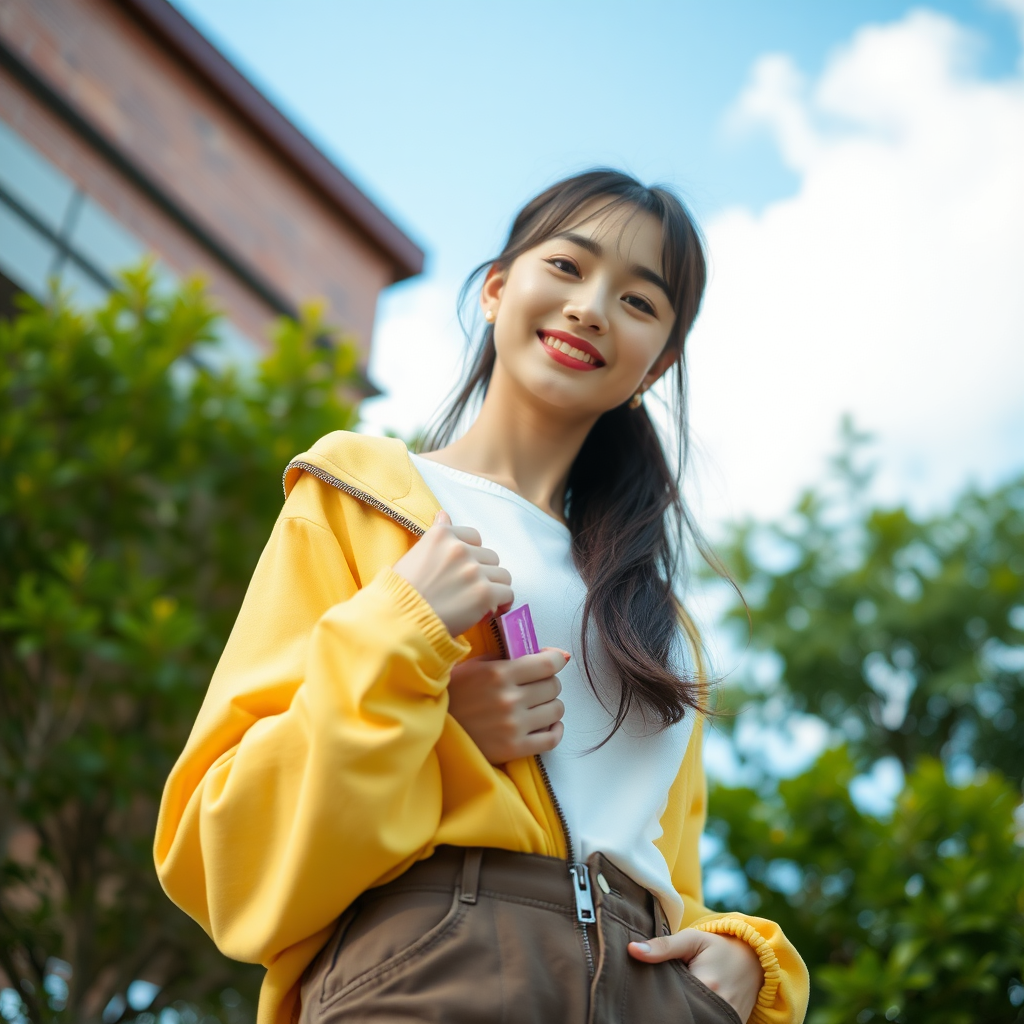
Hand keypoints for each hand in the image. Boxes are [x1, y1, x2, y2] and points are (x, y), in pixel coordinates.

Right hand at [393, 511, 513, 637]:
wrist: (400, 620)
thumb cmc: (401, 592)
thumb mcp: (414, 554)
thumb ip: (435, 535)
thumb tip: (444, 514)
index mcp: (441, 536)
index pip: (474, 537)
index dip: (472, 555)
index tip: (464, 570)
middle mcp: (459, 549)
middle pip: (490, 557)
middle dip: (483, 573)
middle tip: (469, 590)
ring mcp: (473, 571)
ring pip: (502, 575)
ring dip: (494, 588)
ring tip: (480, 602)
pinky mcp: (484, 593)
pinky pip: (507, 594)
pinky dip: (502, 603)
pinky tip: (491, 611)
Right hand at [447, 648, 567, 762]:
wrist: (435, 730)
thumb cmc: (454, 694)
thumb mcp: (473, 665)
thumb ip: (506, 656)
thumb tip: (546, 652)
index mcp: (499, 673)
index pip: (548, 664)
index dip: (556, 659)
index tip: (553, 660)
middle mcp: (510, 699)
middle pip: (553, 686)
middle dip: (548, 682)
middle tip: (536, 685)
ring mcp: (514, 726)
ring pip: (556, 710)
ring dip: (550, 705)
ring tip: (537, 705)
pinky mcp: (515, 749)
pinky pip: (551, 739)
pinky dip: (555, 730)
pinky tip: (546, 724)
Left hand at [628, 928, 762, 1022]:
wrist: (753, 961)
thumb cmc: (718, 947)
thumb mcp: (692, 940)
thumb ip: (663, 946)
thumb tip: (632, 950)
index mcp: (706, 985)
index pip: (670, 998)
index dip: (654, 995)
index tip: (642, 989)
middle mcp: (716, 1008)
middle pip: (679, 1014)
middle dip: (665, 1007)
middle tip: (654, 996)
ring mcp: (723, 1019)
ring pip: (691, 1019)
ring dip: (677, 1012)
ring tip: (667, 1001)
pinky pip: (702, 1022)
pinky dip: (691, 1016)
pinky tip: (681, 1008)